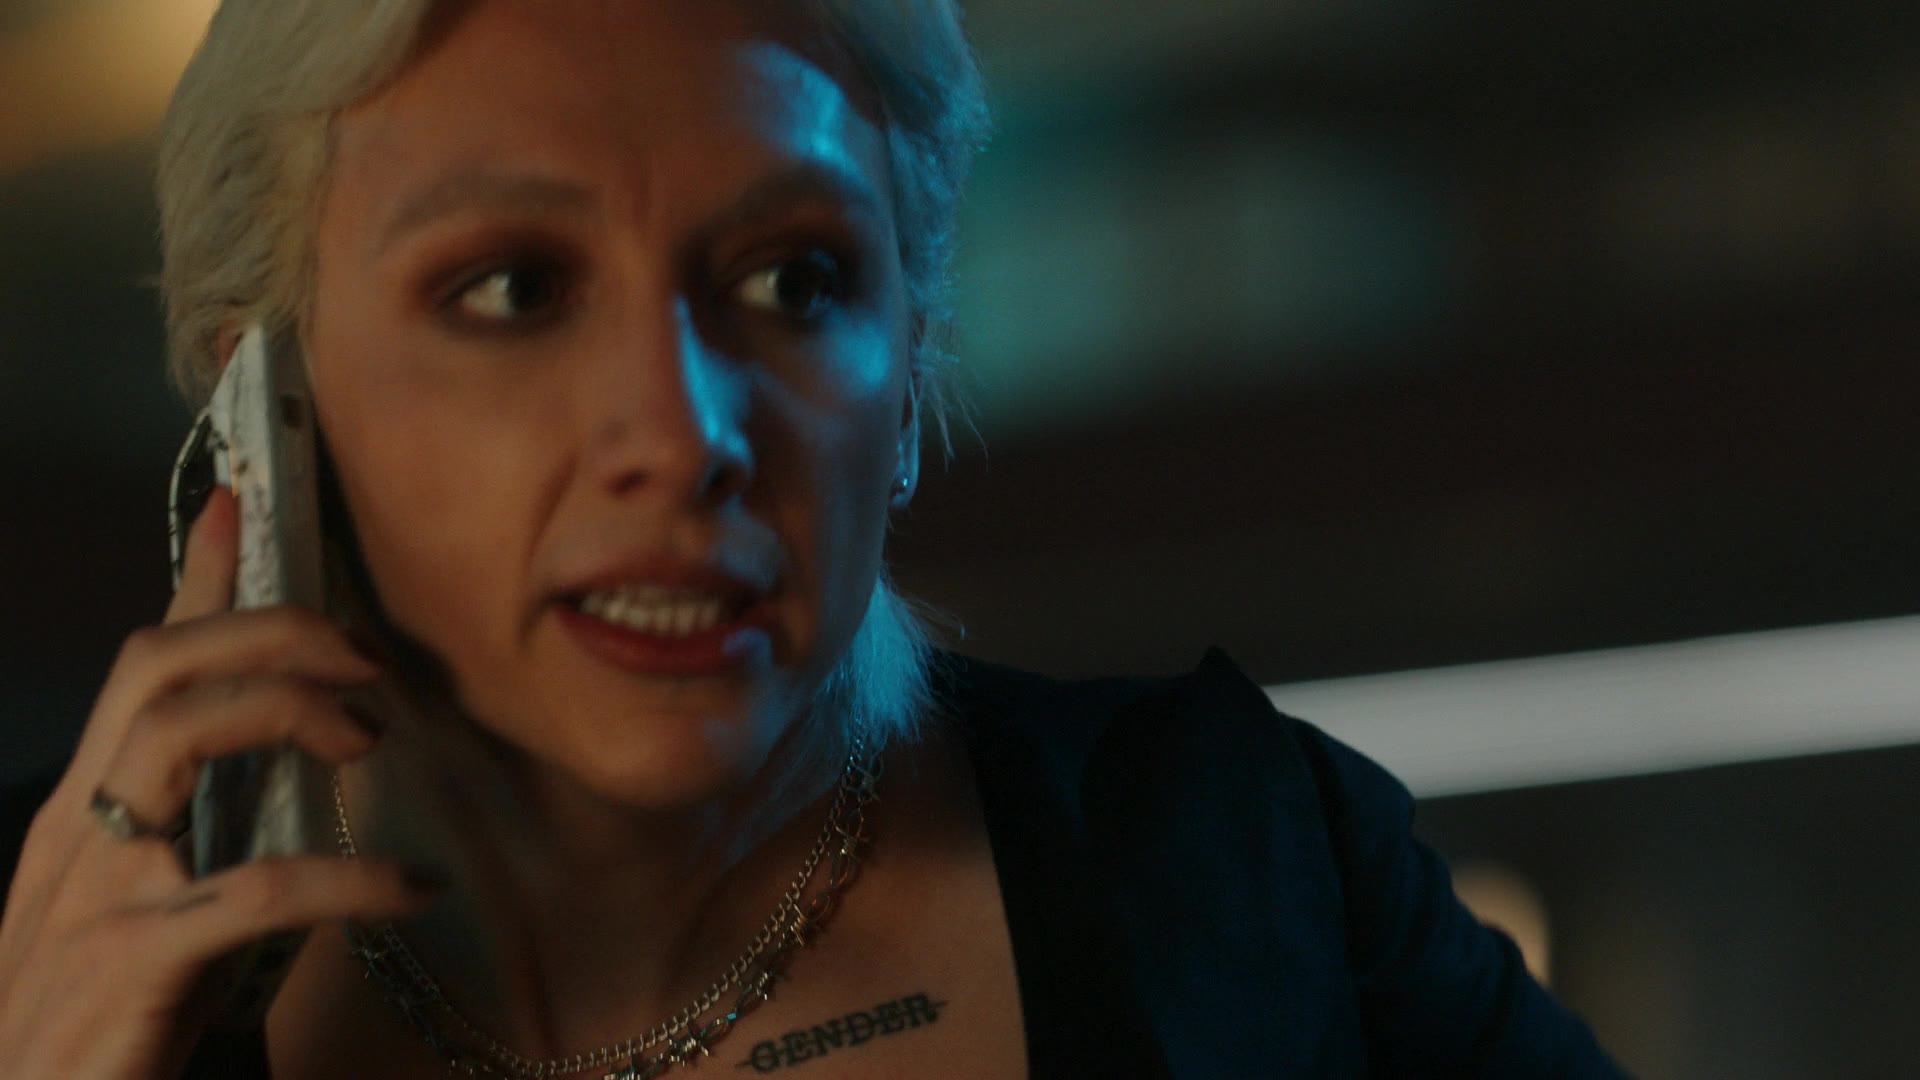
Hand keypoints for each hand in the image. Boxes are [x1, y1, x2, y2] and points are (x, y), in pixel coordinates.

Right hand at [0, 487, 438, 1079]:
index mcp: (83, 812)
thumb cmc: (102, 1027)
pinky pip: (252, 890)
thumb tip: (297, 767)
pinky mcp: (131, 966)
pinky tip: (412, 886)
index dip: (196, 584)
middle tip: (364, 658)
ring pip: (176, 737)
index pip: (140, 667)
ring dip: (288, 711)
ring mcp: (93, 896)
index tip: (243, 505)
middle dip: (268, 635)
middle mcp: (74, 833)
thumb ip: (202, 833)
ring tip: (372, 737)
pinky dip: (346, 878)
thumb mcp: (146, 910)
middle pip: (157, 672)